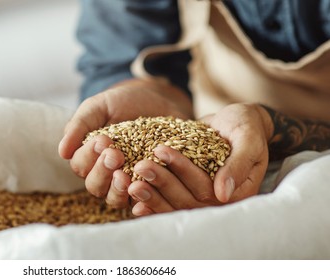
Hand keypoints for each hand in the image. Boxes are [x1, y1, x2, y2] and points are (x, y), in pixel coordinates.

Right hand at [58, 78, 192, 207]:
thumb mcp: (98, 107)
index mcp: (88, 156)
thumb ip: (79, 126)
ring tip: (125, 176)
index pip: (80, 165)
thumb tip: (62, 152)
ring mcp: (126, 183)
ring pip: (114, 199)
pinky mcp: (149, 186)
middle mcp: (104, 174)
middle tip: (115, 155)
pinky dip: (142, 198)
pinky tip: (145, 188)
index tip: (102, 140)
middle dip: (102, 172)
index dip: (88, 156)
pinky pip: (142, 200)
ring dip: (117, 190)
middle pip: (94, 186)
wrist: (157, 99)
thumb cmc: (122, 102)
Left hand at [128, 103, 273, 215]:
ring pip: (173, 204)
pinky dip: (150, 200)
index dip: (182, 171)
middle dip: (161, 182)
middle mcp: (216, 201)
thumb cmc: (246, 128)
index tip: (161, 151)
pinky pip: (167, 201)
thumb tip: (222, 194)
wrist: (236, 125)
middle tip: (140, 166)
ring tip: (129, 182)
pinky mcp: (186, 193)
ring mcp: (199, 199)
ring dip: (151, 195)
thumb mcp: (248, 140)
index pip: (205, 187)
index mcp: (236, 193)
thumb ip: (237, 165)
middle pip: (185, 200)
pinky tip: (130, 197)